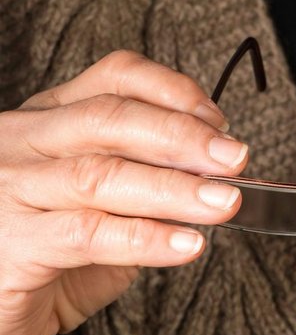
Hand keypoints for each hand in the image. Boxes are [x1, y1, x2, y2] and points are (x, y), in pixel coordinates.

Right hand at [0, 51, 246, 334]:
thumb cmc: (48, 255)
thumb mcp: (104, 204)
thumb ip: (147, 181)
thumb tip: (216, 171)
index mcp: (49, 120)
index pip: (114, 79)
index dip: (173, 93)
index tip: (218, 121)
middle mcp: (23, 144)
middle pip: (110, 119)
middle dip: (183, 136)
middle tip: (233, 159)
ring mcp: (9, 191)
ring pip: (101, 174)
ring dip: (175, 188)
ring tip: (224, 203)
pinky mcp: (12, 245)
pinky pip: (88, 234)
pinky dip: (146, 238)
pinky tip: (187, 245)